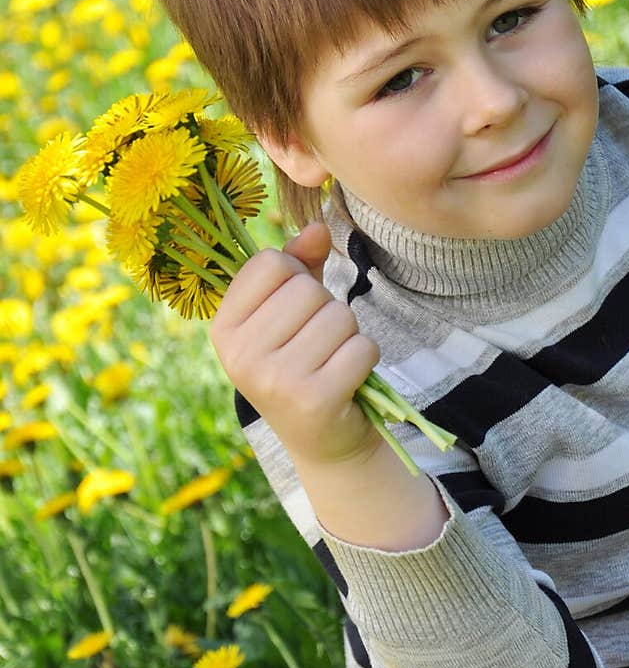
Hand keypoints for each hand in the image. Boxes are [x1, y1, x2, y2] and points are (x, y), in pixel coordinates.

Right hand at [209, 221, 381, 468]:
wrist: (322, 440)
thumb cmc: (303, 362)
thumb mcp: (289, 313)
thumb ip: (300, 264)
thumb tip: (318, 227)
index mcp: (224, 328)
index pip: (270, 263)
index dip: (296, 277)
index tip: (293, 312)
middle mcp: (241, 355)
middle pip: (308, 289)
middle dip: (327, 310)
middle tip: (318, 346)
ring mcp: (276, 380)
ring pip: (340, 316)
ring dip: (349, 336)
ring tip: (332, 362)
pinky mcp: (315, 400)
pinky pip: (362, 347)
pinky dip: (366, 358)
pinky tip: (348, 380)